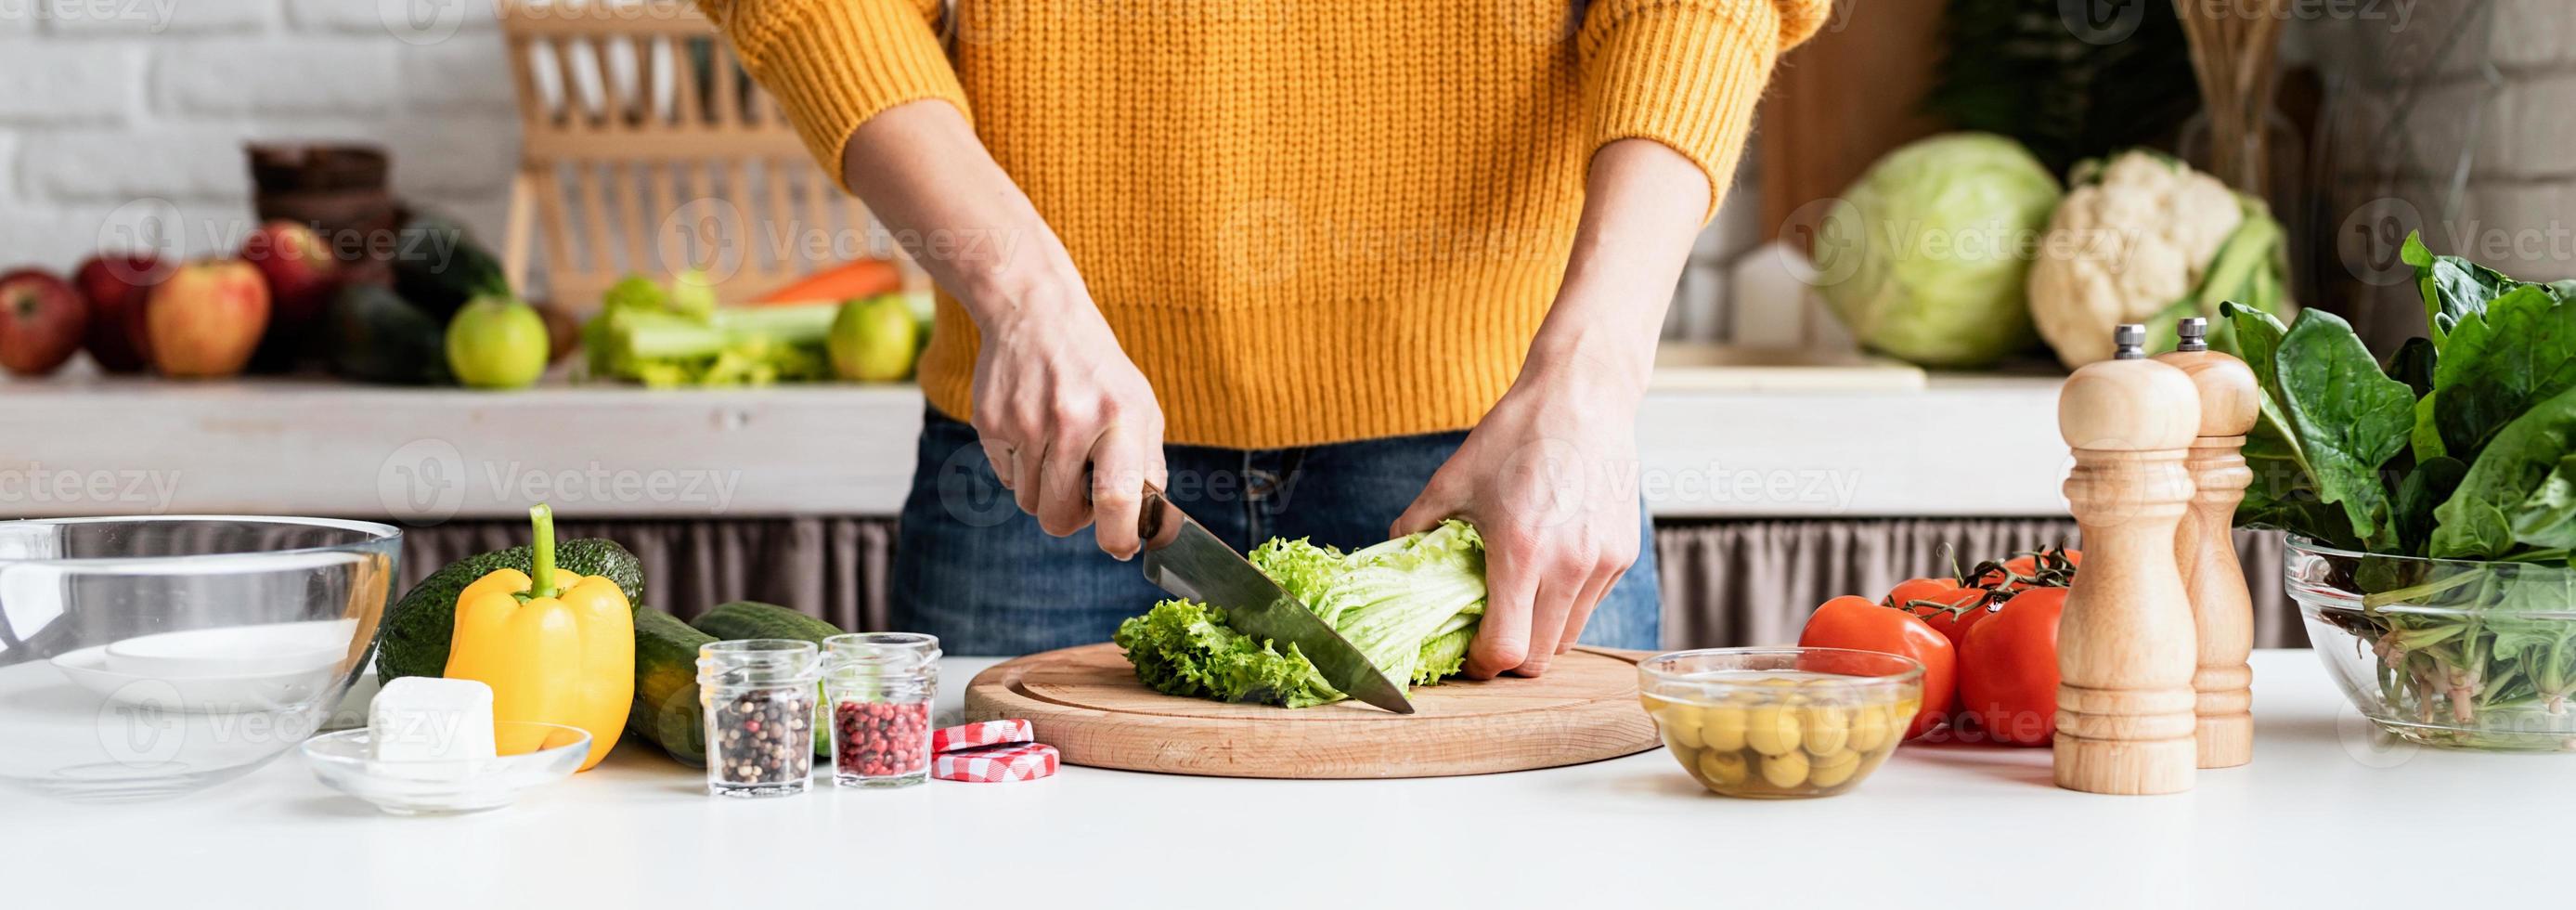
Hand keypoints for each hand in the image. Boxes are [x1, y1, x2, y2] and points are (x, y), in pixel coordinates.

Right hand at [968, 287, 1167, 558]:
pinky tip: (1032, 431)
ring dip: (1045, 491)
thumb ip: (1147, 467)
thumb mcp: (1139, 406)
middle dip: (1072, 519)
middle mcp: (1072, 419)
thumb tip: (1148, 529)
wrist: (1037, 313)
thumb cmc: (1098, 370)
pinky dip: (1021, 468)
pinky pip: (1005, 479)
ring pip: (1030, 503)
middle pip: (1060, 516)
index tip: (1120, 546)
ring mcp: (1026, 421)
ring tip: (1057, 450)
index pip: (1117, 497)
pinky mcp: (991, 422)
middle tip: (1082, 494)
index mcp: (1120, 416)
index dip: (1118, 537)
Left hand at [1393, 358, 1643, 677]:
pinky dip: (1565, 607)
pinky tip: (1545, 575)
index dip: (1482, 665)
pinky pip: (1589, 605)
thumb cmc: (1516, 435)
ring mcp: (1601, 561)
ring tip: (1516, 605)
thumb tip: (1390, 564)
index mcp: (1521, 550)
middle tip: (1487, 634)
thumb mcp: (1452, 482)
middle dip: (1508, 657)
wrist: (1582, 396)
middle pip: (1539, 657)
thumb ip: (1414, 530)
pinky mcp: (1622, 554)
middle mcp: (1568, 563)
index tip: (1468, 655)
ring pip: (1568, 637)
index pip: (1506, 649)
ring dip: (1539, 635)